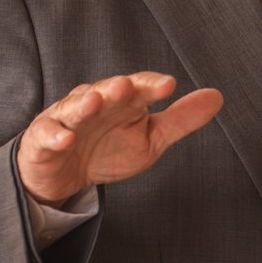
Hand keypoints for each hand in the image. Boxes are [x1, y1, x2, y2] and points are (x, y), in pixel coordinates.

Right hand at [17, 71, 223, 205]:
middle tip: (126, 86)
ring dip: (83, 104)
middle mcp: (95, 102)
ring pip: (74, 107)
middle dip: (116, 88)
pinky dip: (56, 136)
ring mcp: (67, 119)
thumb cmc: (109, 150)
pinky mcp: (43, 139)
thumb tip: (218, 97)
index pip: (139, 87)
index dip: (151, 86)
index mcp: (123, 101)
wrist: (67, 176)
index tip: (169, 86)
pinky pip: (48, 135)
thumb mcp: (150, 139)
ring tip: (95, 102)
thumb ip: (180, 120)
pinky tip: (66, 139)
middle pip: (106, 91)